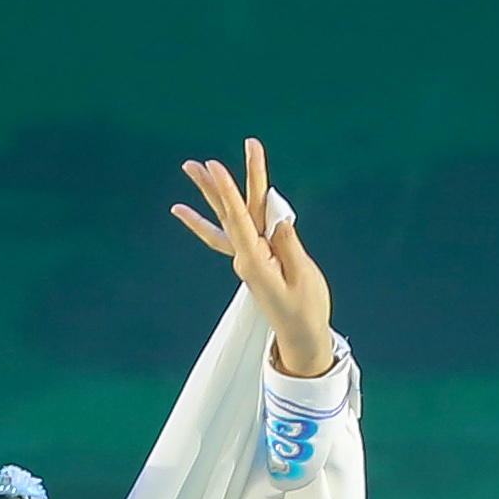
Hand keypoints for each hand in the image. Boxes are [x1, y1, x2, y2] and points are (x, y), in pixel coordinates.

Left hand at [169, 138, 338, 378]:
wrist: (301, 336)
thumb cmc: (306, 309)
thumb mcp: (303, 277)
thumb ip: (288, 245)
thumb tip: (277, 219)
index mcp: (256, 261)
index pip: (239, 219)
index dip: (227, 191)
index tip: (216, 168)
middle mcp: (244, 257)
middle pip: (229, 213)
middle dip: (214, 185)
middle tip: (193, 163)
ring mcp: (247, 258)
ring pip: (226, 219)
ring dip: (210, 194)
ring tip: (193, 170)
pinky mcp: (254, 260)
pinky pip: (230, 234)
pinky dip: (212, 221)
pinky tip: (192, 211)